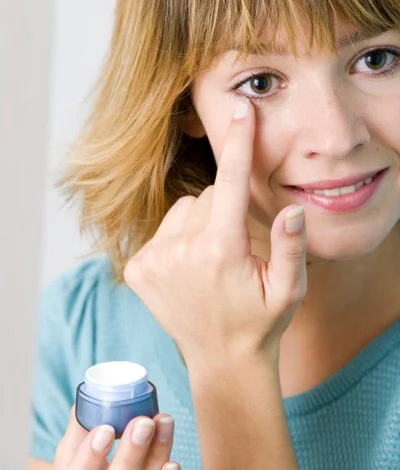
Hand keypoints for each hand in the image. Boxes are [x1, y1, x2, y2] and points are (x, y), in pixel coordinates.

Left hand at [123, 98, 307, 371]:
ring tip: (212, 260)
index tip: (240, 110)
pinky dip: (177, 238)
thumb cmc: (261, 322)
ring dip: (199, 222)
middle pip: (206, 195)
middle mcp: (180, 250)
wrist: (222, 359)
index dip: (239, 143)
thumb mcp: (289, 290)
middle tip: (236, 248)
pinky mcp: (137, 268)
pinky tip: (189, 268)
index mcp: (221, 250)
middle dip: (224, 210)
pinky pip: (162, 230)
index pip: (230, 181)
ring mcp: (154, 259)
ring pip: (183, 210)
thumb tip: (293, 211)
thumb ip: (291, 248)